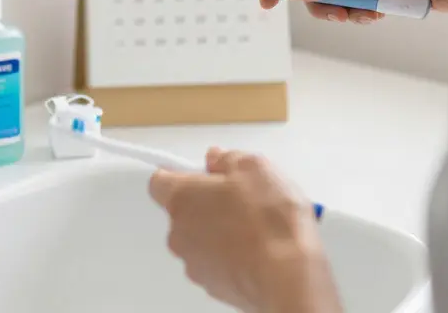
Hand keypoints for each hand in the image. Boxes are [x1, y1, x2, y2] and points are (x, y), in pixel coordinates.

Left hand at [149, 149, 341, 312]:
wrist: (287, 276)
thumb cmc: (268, 217)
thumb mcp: (255, 168)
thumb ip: (228, 159)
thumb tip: (214, 159)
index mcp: (181, 198)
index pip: (160, 182)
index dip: (182, 176)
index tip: (206, 176)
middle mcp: (178, 232)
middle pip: (183, 212)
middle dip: (206, 205)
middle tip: (241, 200)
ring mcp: (193, 263)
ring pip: (200, 240)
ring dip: (219, 233)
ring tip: (255, 230)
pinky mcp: (211, 287)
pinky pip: (216, 264)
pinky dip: (231, 258)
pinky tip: (258, 253)